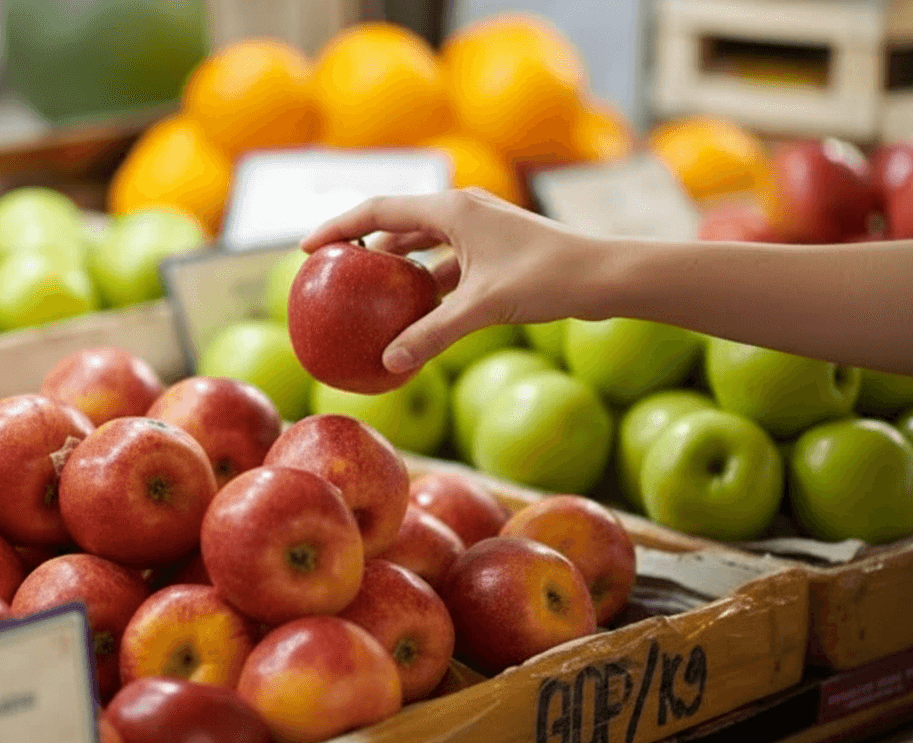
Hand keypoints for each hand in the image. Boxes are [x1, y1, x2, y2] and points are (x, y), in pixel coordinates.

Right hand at [300, 188, 596, 373]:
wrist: (606, 276)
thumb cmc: (548, 279)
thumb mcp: (483, 308)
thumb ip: (432, 334)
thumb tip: (388, 363)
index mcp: (452, 209)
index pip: (379, 210)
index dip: (339, 226)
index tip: (307, 248)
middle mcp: (463, 211)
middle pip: (398, 223)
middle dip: (365, 244)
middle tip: (333, 270)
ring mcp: (481, 230)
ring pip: (425, 245)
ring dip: (398, 267)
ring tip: (368, 294)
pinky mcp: (495, 252)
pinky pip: (447, 265)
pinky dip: (427, 286)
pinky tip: (417, 315)